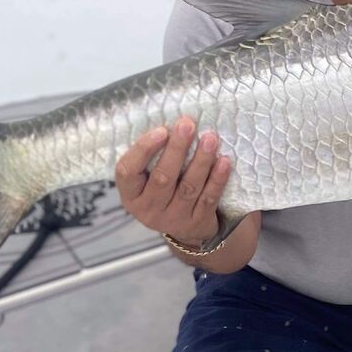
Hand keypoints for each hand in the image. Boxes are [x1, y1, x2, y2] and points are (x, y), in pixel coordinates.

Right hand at [115, 117, 231, 247]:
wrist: (185, 229)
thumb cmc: (163, 190)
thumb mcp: (148, 179)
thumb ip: (153, 156)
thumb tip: (172, 122)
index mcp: (131, 194)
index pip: (127, 171)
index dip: (143, 150)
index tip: (161, 130)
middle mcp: (149, 209)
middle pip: (162, 178)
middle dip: (176, 149)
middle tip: (187, 124)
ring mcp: (174, 218)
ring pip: (188, 187)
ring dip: (200, 160)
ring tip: (210, 138)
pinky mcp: (197, 222)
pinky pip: (208, 198)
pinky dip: (217, 179)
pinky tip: (224, 161)